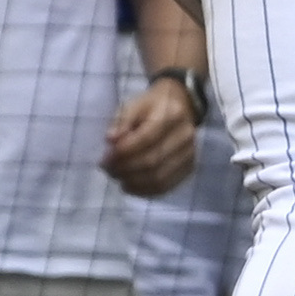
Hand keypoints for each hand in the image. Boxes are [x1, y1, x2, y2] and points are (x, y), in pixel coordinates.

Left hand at [102, 81, 199, 197]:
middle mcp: (185, 135)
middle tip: (108, 170)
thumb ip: (121, 122)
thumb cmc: (152, 106)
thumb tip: (111, 141)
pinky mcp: (189, 168)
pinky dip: (144, 190)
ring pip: (159, 177)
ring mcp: (189, 154)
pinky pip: (165, 186)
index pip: (146, 139)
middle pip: (152, 161)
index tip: (104, 159)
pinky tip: (129, 185)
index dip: (123, 152)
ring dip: (133, 182)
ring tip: (117, 177)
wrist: (180, 106)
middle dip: (125, 169)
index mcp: (171, 114)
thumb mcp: (133, 105)